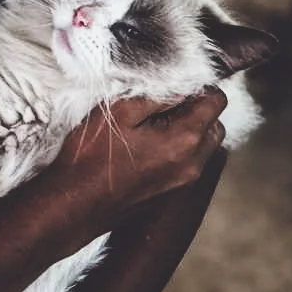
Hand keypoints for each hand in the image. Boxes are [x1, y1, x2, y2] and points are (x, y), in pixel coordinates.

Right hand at [49, 89, 226, 236]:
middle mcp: (192, 164)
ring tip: (152, 126)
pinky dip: (178, 150)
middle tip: (163, 105)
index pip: (217, 102)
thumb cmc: (91, 157)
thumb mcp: (119, 111)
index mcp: (184, 140)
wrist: (74, 204)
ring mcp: (183, 183)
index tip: (175, 86)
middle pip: (215, 126)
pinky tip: (146, 146)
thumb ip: (157, 95)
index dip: (199, 87)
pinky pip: (188, 164)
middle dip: (197, 110)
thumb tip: (181, 87)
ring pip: (203, 147)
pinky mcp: (170, 194)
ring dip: (189, 132)